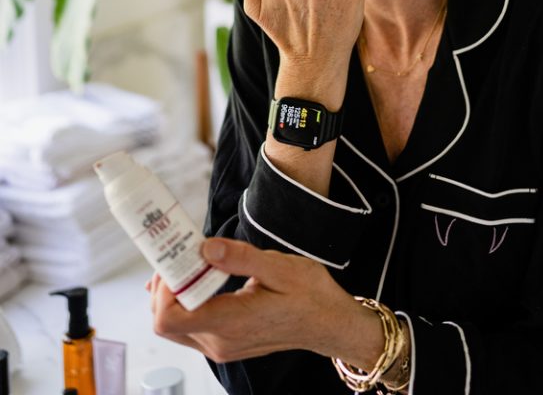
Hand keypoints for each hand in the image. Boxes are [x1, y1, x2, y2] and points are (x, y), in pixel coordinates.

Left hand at [151, 238, 381, 366]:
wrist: (327, 323)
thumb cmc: (309, 294)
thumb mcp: (279, 267)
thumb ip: (239, 258)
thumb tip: (204, 248)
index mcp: (229, 323)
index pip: (169, 318)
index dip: (162, 289)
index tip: (176, 259)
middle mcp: (219, 342)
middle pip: (163, 323)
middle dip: (163, 287)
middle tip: (180, 253)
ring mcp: (221, 347)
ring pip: (173, 327)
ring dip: (173, 294)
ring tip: (191, 261)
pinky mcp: (225, 343)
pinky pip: (190, 327)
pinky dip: (185, 302)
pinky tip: (199, 275)